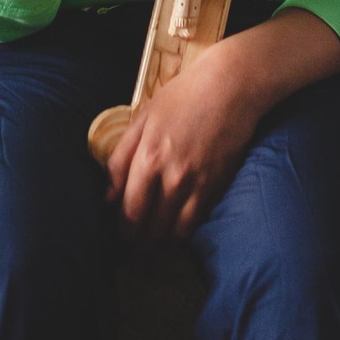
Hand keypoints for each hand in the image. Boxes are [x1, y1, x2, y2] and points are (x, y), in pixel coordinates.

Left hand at [104, 47, 264, 241]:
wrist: (231, 87)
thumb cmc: (182, 97)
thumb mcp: (142, 118)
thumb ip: (120, 158)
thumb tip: (108, 196)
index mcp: (148, 158)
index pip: (130, 210)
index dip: (123, 230)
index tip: (121, 236)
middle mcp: (173, 178)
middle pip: (152, 229)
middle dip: (140, 245)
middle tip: (134, 251)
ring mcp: (199, 185)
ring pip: (176, 233)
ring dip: (162, 246)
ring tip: (154, 249)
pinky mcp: (218, 186)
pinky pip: (198, 222)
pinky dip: (185, 233)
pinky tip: (177, 232)